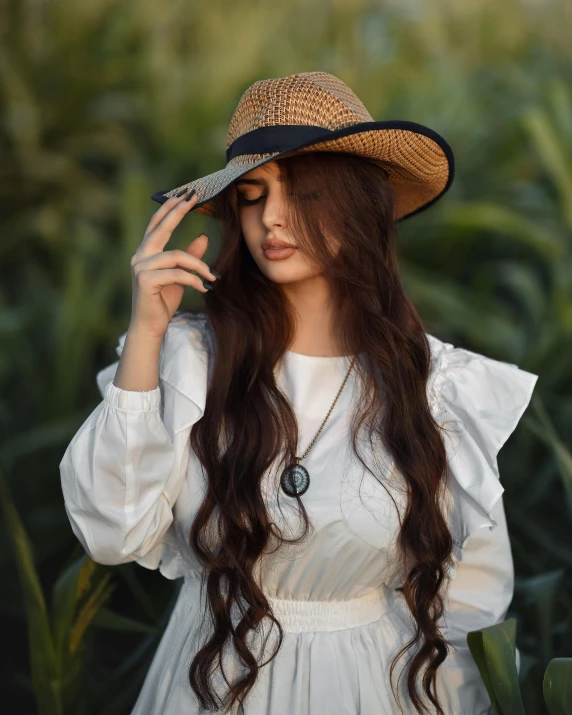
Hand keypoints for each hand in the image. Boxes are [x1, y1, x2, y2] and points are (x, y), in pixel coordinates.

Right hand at [128, 189, 217, 338]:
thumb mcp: (180, 276)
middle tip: (194, 198)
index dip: (171, 208)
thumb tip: (203, 237)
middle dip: (178, 211)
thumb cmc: (163, 301)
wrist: (150, 327)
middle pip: (161, 227)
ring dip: (199, 266)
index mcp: (146, 252)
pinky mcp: (146, 280)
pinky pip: (177, 273)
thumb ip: (189, 257)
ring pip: (177, 256)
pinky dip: (194, 280)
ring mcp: (141, 267)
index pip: (158, 224)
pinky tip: (204, 289)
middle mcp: (140, 256)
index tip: (186, 194)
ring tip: (212, 277)